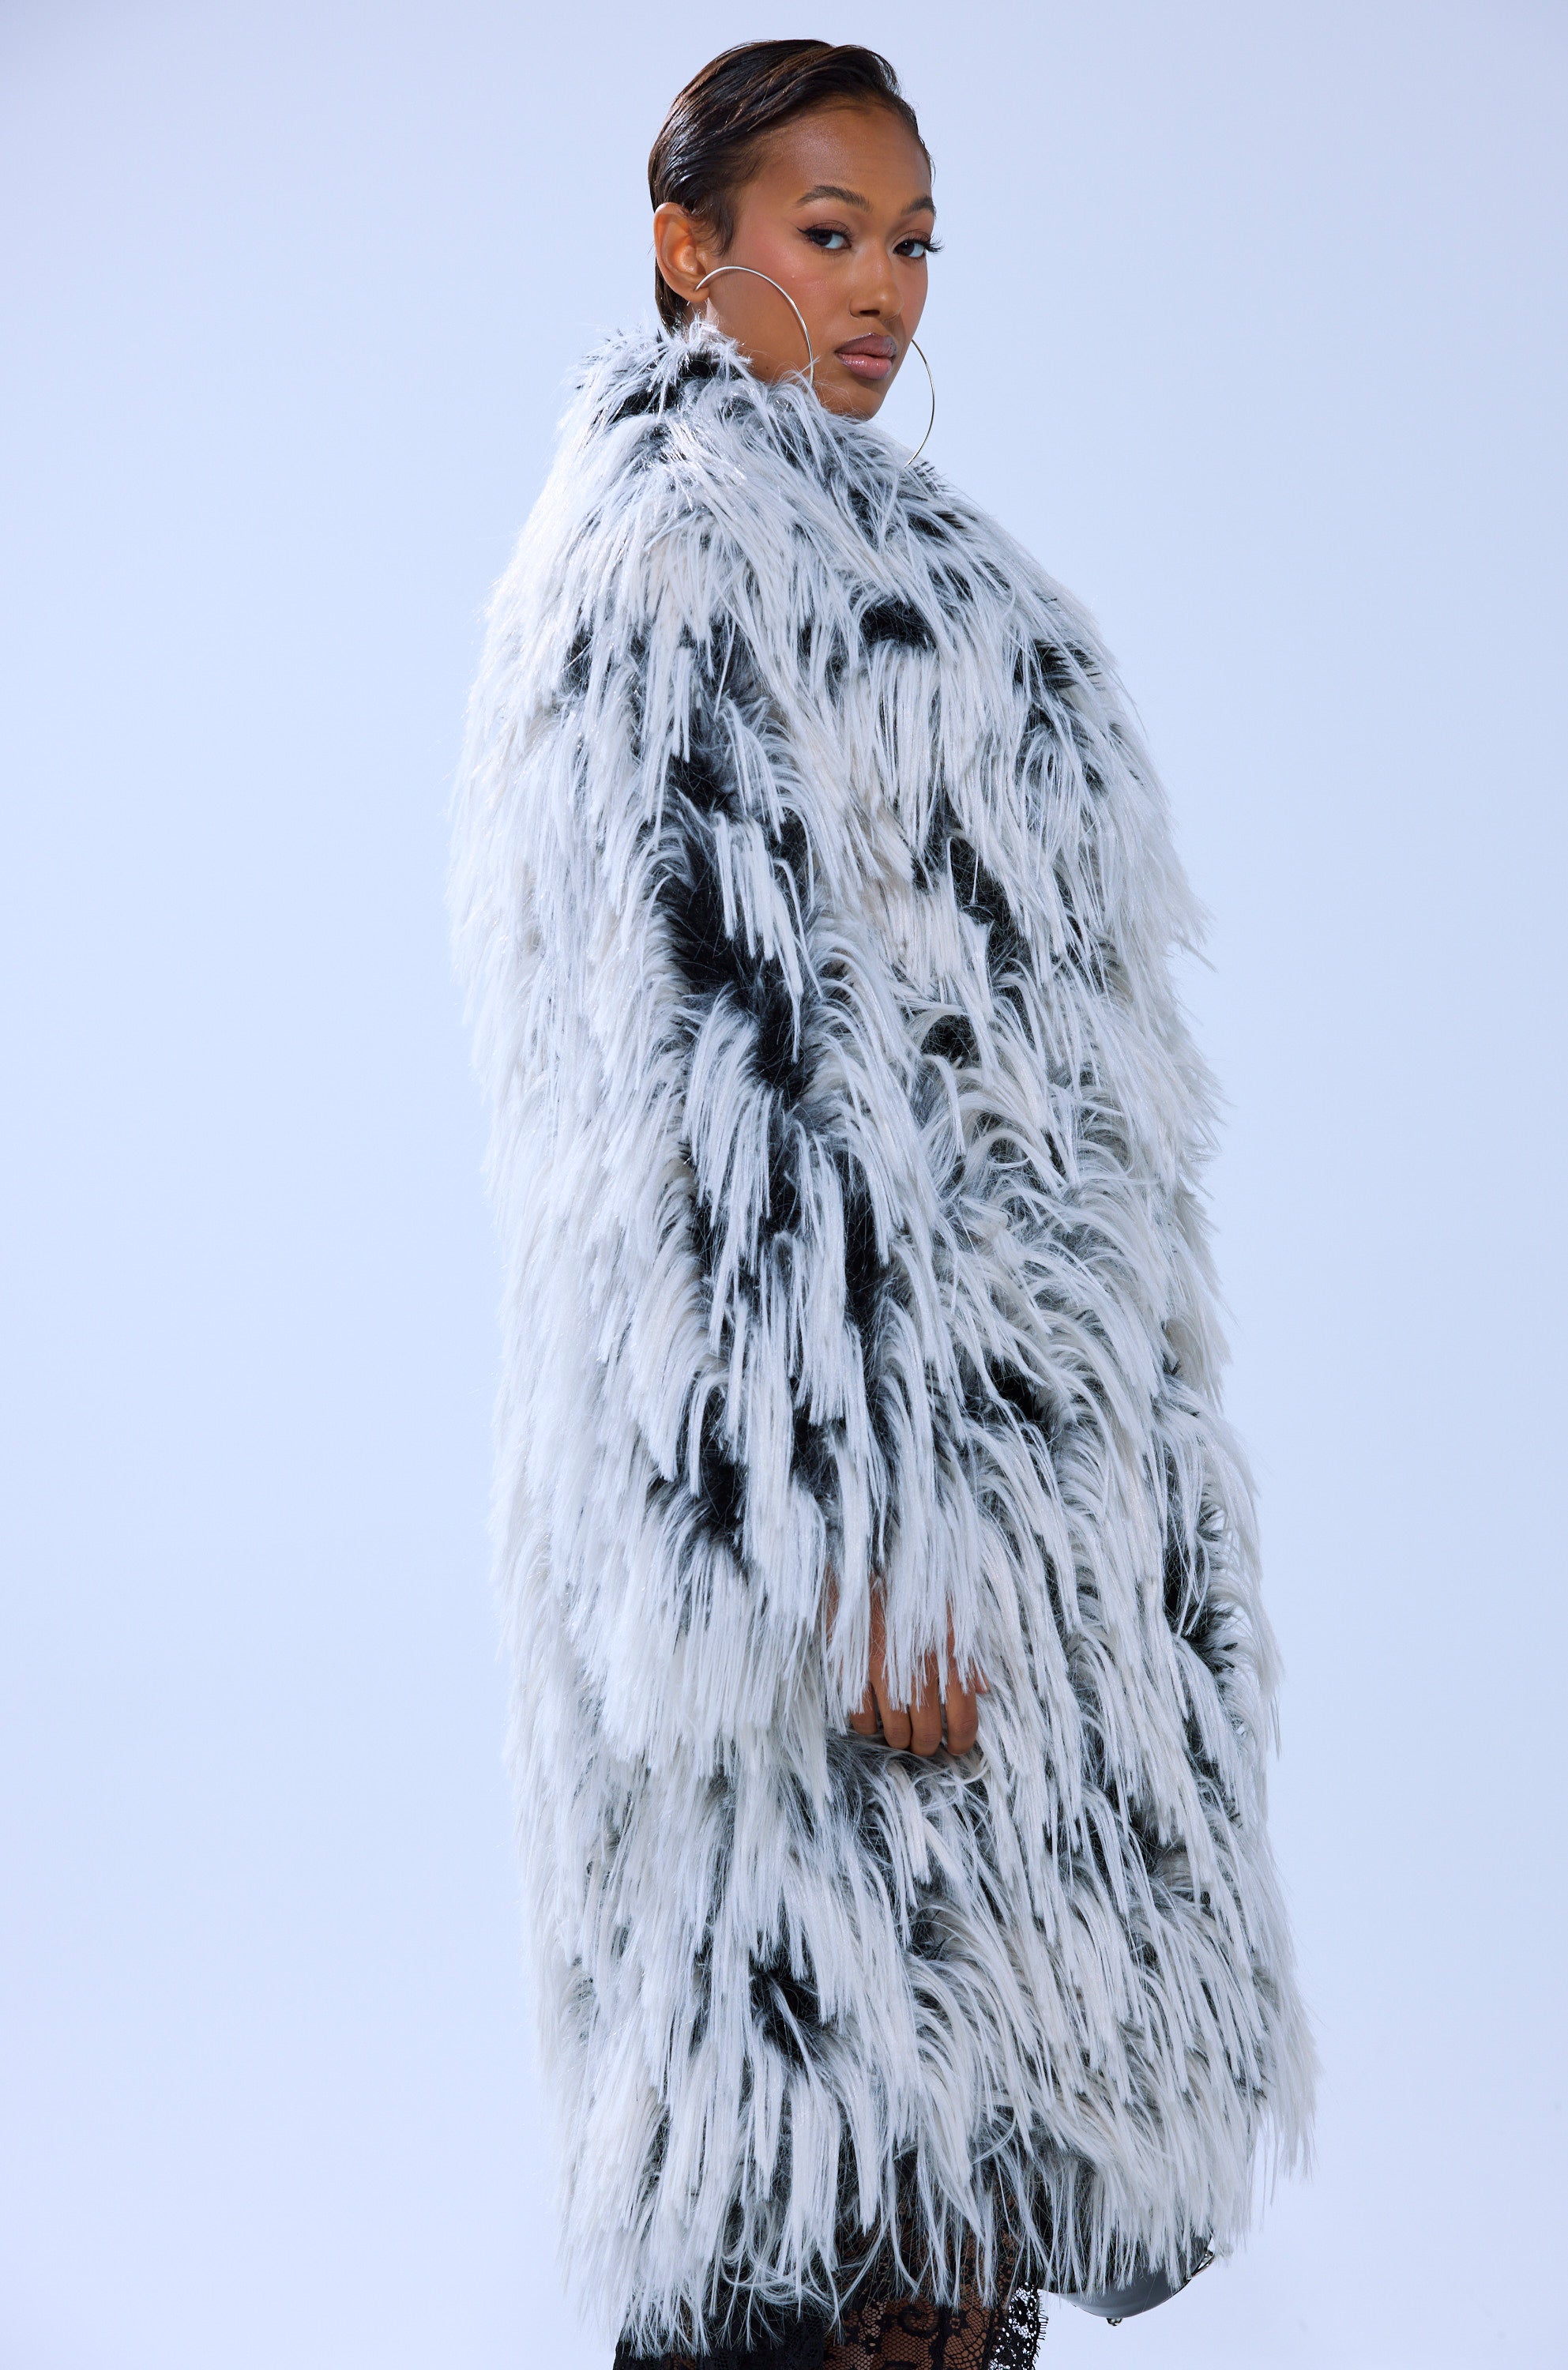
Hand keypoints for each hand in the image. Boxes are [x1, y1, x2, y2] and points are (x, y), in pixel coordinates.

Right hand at [830, 1574, 986, 1755]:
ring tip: (898, 1731)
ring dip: (898, 1739)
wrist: (863, 1561)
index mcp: (949, 1653)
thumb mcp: (951, 1611)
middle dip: (926, 1745)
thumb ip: (969, 1654)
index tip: (956, 1748)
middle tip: (922, 1741)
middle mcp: (919, 1667)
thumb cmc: (912, 1587)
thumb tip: (983, 1690)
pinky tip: (872, 1715)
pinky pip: (862, 1719)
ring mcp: (883, 1670)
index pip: (963, 1717)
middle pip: (927, 1733)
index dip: (962, 1742)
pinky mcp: (851, 1669)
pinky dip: (868, 1726)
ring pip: (894, 1732)